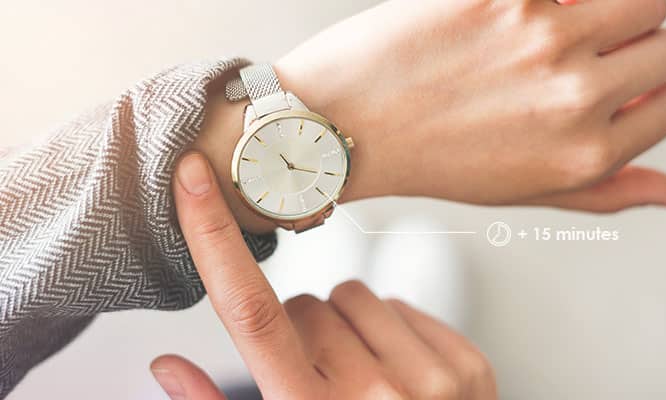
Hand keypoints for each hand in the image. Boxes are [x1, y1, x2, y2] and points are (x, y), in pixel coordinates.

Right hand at [153, 152, 497, 398]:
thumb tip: (165, 364)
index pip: (249, 310)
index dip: (214, 237)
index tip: (195, 177)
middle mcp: (372, 394)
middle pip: (306, 303)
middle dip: (300, 331)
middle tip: (315, 378)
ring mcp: (428, 378)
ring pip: (353, 294)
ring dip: (346, 326)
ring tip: (358, 377)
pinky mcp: (467, 364)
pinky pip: (401, 305)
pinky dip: (390, 331)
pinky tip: (396, 374)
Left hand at [275, 0, 665, 211]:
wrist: (343, 124)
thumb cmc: (429, 159)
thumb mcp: (521, 194)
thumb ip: (605, 192)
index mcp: (586, 154)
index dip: (644, 95)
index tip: (608, 88)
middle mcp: (576, 97)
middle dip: (633, 49)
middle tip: (580, 54)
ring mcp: (544, 37)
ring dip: (610, 7)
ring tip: (558, 24)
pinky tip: (521, 12)